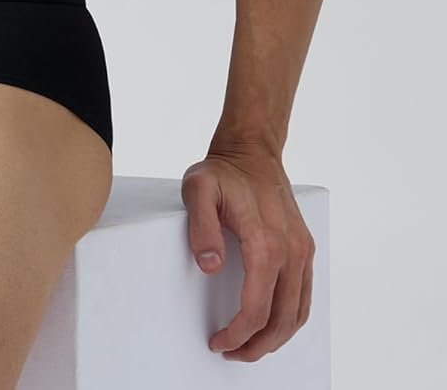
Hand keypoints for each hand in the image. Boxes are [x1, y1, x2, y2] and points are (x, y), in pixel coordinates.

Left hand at [181, 146, 314, 361]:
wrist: (252, 150)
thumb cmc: (223, 171)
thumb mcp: (198, 190)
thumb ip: (201, 228)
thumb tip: (210, 267)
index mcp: (265, 242)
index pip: (257, 308)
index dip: (238, 334)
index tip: (218, 342)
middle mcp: (291, 250)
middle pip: (281, 320)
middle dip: (257, 345)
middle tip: (231, 353)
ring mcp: (302, 250)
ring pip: (298, 313)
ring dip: (276, 338)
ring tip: (250, 346)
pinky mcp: (305, 247)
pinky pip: (305, 295)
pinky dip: (290, 318)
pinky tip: (272, 323)